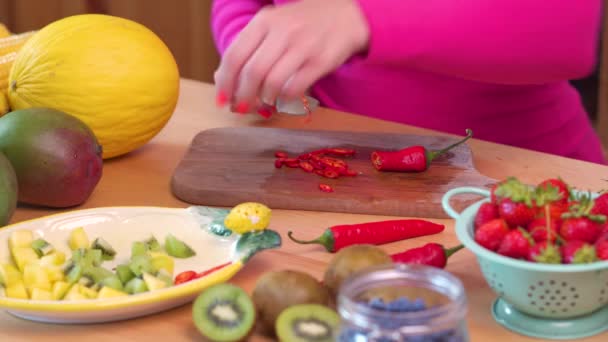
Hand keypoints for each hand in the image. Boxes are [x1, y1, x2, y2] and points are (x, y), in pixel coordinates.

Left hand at [214, 0, 369, 113]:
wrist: (346, 16)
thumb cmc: (303, 24)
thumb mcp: (273, 26)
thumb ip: (249, 47)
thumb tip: (223, 79)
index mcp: (264, 21)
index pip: (235, 55)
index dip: (225, 82)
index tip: (221, 100)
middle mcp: (282, 31)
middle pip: (252, 72)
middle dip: (243, 96)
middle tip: (242, 108)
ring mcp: (303, 46)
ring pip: (272, 82)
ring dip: (263, 99)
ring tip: (263, 104)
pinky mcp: (320, 61)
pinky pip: (295, 88)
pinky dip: (284, 100)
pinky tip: (282, 100)